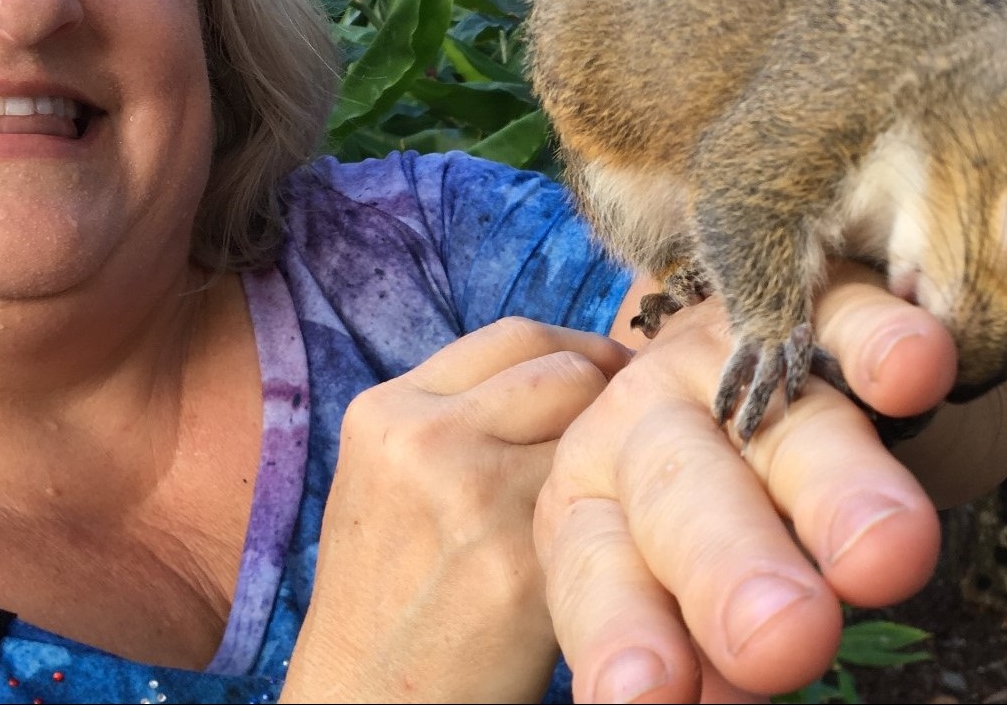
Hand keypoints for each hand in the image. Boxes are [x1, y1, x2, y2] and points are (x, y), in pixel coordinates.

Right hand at [281, 317, 633, 702]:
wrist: (367, 703)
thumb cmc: (389, 601)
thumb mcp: (390, 483)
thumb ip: (459, 420)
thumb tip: (568, 373)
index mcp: (388, 411)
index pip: (515, 338)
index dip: (579, 352)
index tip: (612, 378)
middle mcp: (426, 439)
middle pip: (565, 369)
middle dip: (613, 395)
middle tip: (638, 433)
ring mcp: (474, 495)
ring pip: (596, 432)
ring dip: (622, 456)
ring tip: (623, 490)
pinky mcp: (522, 561)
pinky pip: (606, 509)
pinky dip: (626, 520)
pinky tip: (622, 541)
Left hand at [536, 264, 956, 701]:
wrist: (775, 361)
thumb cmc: (724, 514)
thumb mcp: (690, 593)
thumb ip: (704, 660)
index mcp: (596, 505)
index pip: (601, 575)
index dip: (622, 635)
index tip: (645, 697)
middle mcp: (652, 424)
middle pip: (680, 491)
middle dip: (731, 568)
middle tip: (787, 641)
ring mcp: (739, 352)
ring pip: (786, 417)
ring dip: (837, 487)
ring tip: (887, 556)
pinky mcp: (829, 300)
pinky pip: (857, 318)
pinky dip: (885, 344)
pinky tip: (913, 373)